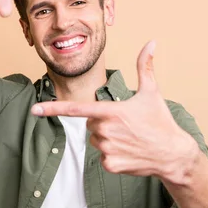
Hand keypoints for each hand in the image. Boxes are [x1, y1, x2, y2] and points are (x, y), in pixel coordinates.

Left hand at [31, 41, 200, 183]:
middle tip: (126, 125)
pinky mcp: (110, 165)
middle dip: (102, 123)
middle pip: (90, 124)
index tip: (34, 110)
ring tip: (129, 139)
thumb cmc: (161, 122)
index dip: (53, 109)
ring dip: (107, 139)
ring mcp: (107, 150)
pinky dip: (113, 155)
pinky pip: (102, 157)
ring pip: (95, 141)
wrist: (173, 154)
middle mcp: (105, 131)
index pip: (76, 109)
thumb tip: (151, 42)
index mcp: (111, 112)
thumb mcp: (152, 92)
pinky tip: (130, 152)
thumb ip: (145, 66)